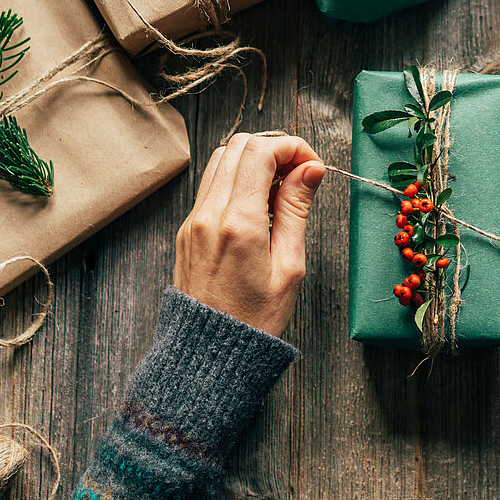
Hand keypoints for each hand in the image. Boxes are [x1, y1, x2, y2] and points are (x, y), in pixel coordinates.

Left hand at [175, 133, 325, 335]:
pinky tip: (259, 206)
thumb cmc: (255, 318)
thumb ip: (296, 210)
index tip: (312, 166)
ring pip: (220, 160)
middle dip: (274, 148)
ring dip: (253, 161)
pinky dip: (237, 180)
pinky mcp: (187, 229)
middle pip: (238, 145)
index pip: (260, 151)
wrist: (209, 353)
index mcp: (238, 223)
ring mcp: (193, 220)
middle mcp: (209, 214)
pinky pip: (211, 185)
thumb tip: (310, 169)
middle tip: (300, 174)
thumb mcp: (289, 265)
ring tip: (280, 191)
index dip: (292, 147)